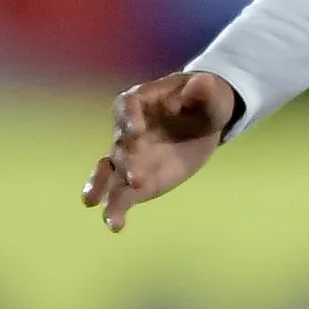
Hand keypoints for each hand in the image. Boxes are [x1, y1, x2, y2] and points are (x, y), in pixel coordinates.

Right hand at [82, 71, 240, 230]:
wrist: (202, 121)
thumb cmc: (204, 100)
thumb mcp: (212, 93)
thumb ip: (204, 90)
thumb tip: (200, 83)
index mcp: (140, 101)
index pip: (126, 106)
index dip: (129, 118)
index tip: (136, 131)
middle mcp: (127, 130)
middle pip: (119, 144)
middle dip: (125, 160)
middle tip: (135, 178)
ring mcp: (129, 158)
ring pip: (109, 173)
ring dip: (103, 189)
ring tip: (97, 206)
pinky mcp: (138, 182)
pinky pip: (122, 195)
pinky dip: (116, 209)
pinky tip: (114, 226)